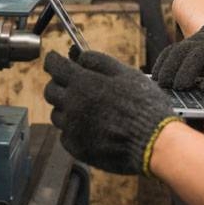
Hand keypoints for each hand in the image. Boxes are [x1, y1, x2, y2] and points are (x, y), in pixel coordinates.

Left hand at [44, 48, 179, 174]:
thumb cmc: (143, 105)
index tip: (54, 59)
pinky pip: (66, 134)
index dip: (52, 60)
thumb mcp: (126, 73)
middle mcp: (72, 105)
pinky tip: (91, 126)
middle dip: (57, 83)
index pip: (55, 67)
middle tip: (71, 83)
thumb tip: (80, 56)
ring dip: (65, 107)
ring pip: (57, 114)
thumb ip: (99, 61)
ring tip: (87, 107)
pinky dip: (73, 128)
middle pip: (50, 91)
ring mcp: (73, 129)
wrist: (152, 142)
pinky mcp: (77, 148)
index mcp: (83, 83)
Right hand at [152, 21, 203, 91]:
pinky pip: (167, 52)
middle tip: (181, 88)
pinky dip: (161, 64)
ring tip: (165, 86)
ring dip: (170, 69)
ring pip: (178, 54)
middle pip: (195, 57)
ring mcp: (192, 44)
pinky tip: (157, 78)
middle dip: (187, 72)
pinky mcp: (179, 45)